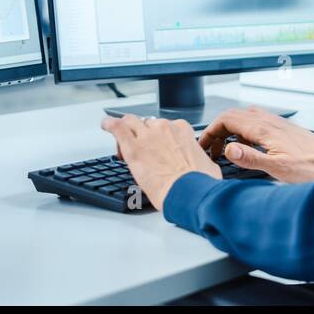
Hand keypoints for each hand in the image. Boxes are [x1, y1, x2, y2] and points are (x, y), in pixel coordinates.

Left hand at [101, 114, 220, 209]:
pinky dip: (109, 124)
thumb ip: (200, 161)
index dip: (159, 137)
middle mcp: (165, 128)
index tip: (157, 148)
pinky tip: (105, 124)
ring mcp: (148, 136)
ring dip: (125, 128)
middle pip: (147, 123)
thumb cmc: (199, 184)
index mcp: (183, 131)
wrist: (188, 193)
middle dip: (142, 134)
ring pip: (131, 121)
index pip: (166, 126)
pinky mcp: (133, 147)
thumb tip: (203, 168)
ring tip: (121, 140)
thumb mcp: (208, 167)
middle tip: (140, 149)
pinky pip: (117, 127)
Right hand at [200, 106, 313, 183]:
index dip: (210, 131)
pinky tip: (249, 148)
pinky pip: (256, 124)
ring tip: (226, 149)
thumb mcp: (278, 168)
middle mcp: (270, 122)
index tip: (203, 146)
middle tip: (211, 150)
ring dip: (230, 130)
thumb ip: (251, 157)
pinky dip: (244, 132)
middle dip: (217, 131)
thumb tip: (228, 149)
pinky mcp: (283, 130)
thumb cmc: (313, 167)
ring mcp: (277, 124)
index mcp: (264, 128)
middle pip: (233, 116)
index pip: (226, 119)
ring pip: (245, 118)